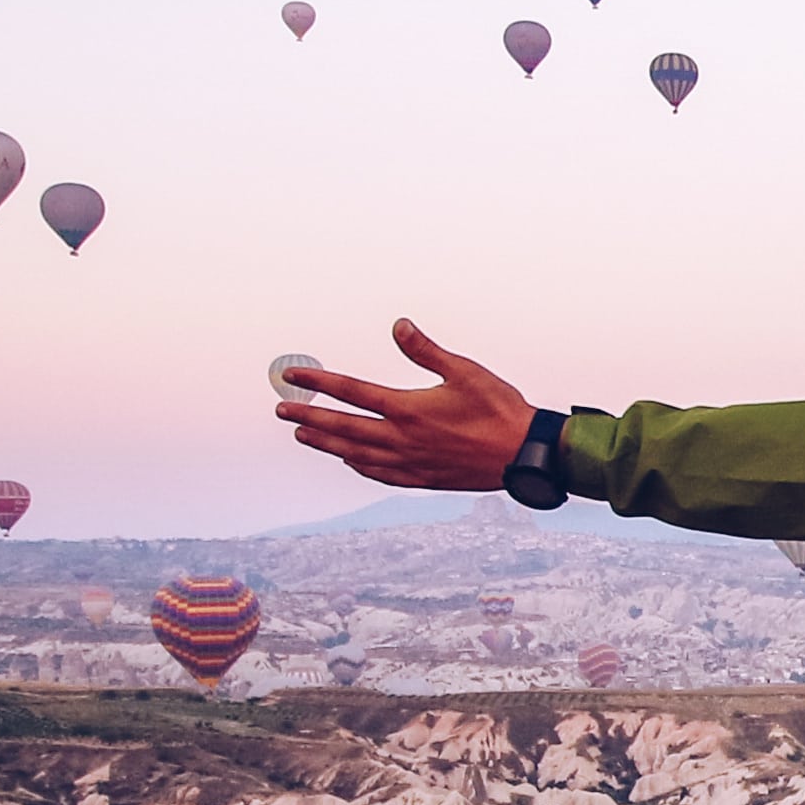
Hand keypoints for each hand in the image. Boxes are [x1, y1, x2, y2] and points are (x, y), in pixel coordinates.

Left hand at [276, 322, 535, 489]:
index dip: (318, 382)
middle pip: (343, 427)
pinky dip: (358, 466)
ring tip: (303, 434)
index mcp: (409, 409)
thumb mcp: (464, 371)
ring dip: (326, 442)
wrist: (523, 454)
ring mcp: (410, 462)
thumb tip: (398, 325)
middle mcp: (402, 439)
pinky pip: (380, 474)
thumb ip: (426, 350)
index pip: (351, 392)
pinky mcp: (423, 479)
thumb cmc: (498, 408)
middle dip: (309, 416)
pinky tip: (349, 461)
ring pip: (355, 453)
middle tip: (281, 409)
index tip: (293, 375)